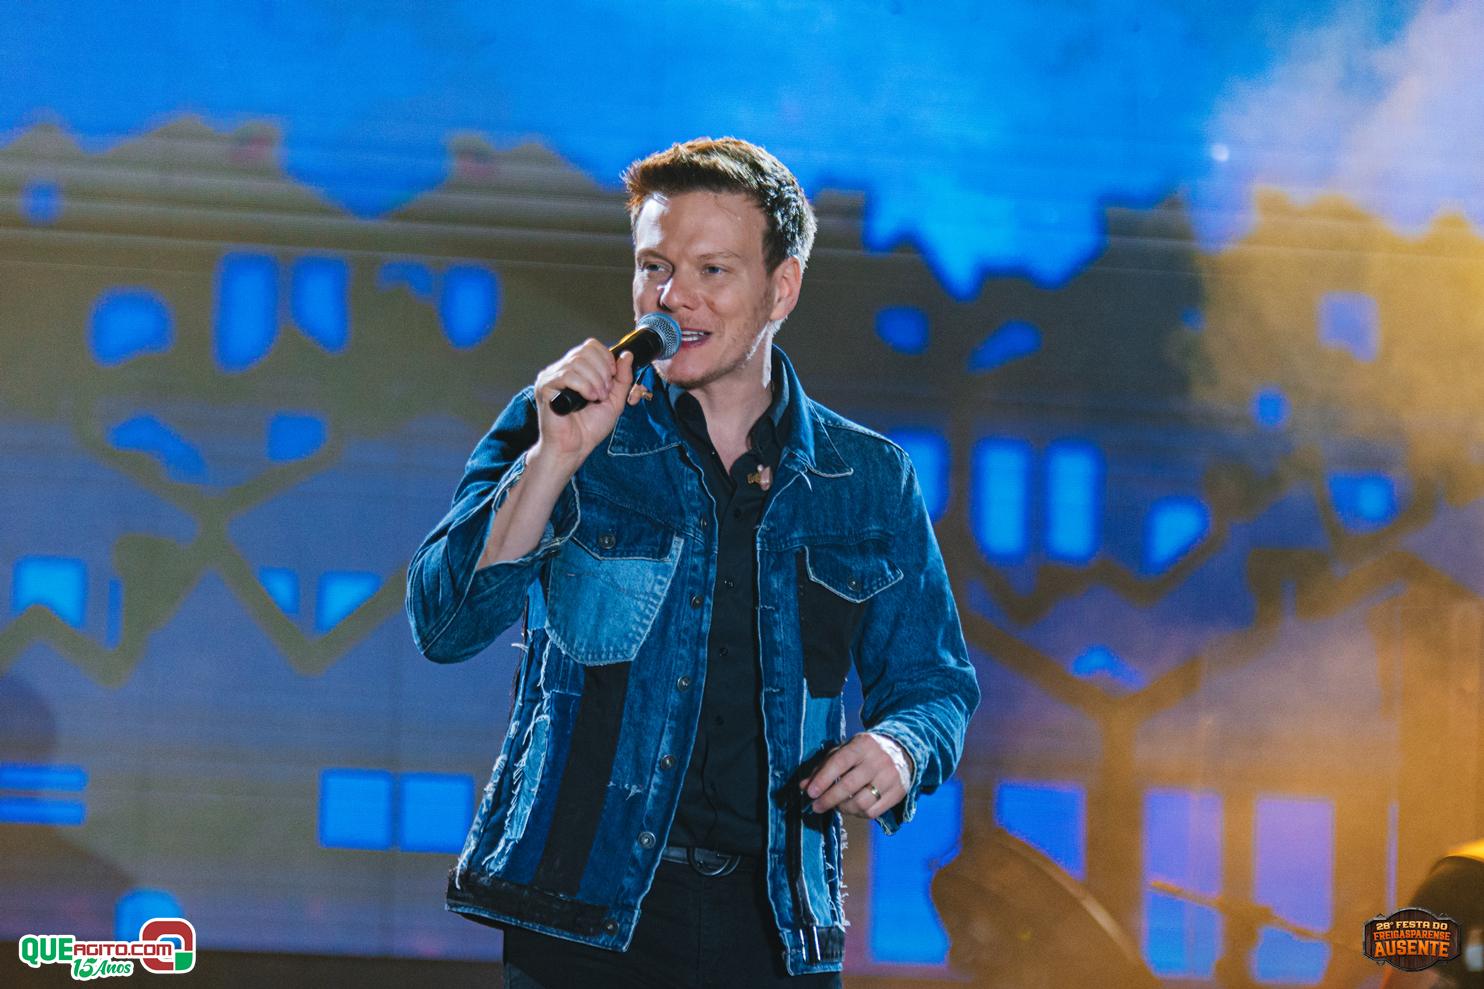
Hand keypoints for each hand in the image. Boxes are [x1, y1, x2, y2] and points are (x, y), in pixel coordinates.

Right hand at [531, 340, 646, 468]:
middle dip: (602, 371)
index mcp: (576, 370)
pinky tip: (588, 399)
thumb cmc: (589, 428)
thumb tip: (627, 355)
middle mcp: (561, 370)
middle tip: (605, 392)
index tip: (613, 377)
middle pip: (585, 351)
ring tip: (597, 398)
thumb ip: (622, 378)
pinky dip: (584, 386)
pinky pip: (567, 375)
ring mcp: (551, 377)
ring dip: (595, 380)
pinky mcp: (545, 387)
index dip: (606, 358)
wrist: (574, 448)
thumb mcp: (614, 400)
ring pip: (577, 362)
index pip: (590, 346)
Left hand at [798, 734, 906, 819]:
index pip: (839, 762)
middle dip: (829, 799)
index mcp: (862, 745)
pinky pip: (873, 812)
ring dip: (843, 809)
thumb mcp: (844, 751)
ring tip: (836, 806)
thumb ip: (823, 767)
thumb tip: (803, 786)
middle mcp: (878, 760)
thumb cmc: (864, 752)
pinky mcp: (898, 793)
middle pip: (849, 785)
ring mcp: (890, 777)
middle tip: (816, 807)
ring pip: (861, 803)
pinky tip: (851, 808)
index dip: (823, 779)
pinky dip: (858, 814)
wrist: (902, 750)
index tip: (810, 793)